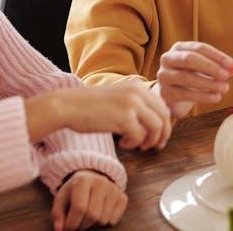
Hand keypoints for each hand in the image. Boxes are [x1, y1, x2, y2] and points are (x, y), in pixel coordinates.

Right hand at [27, 80, 171, 150]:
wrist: (68, 106)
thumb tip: (154, 122)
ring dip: (149, 141)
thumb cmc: (90, 106)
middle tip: (154, 146)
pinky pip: (139, 136)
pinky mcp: (124, 117)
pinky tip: (123, 143)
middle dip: (162, 134)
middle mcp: (137, 92)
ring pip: (156, 127)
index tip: (159, 136)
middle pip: (164, 117)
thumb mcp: (118, 98)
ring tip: (138, 146)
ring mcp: (132, 104)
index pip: (163, 106)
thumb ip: (135, 104)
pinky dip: (133, 144)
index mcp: (137, 86)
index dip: (165, 124)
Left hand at [51, 170, 126, 230]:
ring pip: (103, 220)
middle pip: (93, 215)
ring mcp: (114, 189)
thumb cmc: (75, 190)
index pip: (79, 208)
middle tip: (77, 226)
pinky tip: (100, 213)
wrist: (93, 177)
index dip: (72, 223)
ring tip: (87, 217)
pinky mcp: (122, 197)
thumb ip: (57, 214)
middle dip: (82, 226)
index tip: (67, 229)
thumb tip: (60, 229)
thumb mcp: (62, 197)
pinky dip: (105, 222)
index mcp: (83, 180)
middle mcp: (101, 182)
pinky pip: (114, 220)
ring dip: (93, 224)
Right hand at [154, 41, 232, 118]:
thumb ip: (217, 67)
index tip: (232, 64)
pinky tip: (215, 98)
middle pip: (189, 59)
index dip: (216, 55)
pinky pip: (185, 94)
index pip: (199, 48)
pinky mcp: (165, 93)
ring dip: (208, 83)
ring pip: (187, 77)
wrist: (174, 97)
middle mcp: (168, 59)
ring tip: (224, 89)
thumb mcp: (204, 70)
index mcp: (179, 48)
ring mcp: (164, 76)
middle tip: (226, 76)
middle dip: (210, 67)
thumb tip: (232, 69)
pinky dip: (203, 96)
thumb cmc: (192, 78)